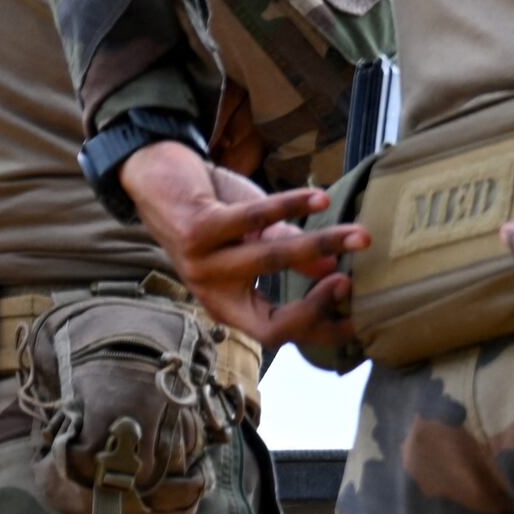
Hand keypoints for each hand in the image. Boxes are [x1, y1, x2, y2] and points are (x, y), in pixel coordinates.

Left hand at [116, 137, 356, 343]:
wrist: (155, 178)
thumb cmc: (210, 212)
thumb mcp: (253, 240)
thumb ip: (289, 254)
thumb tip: (334, 267)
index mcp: (227, 304)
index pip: (277, 335)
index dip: (317, 333)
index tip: (357, 321)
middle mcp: (211, 292)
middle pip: (274, 319)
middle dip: (319, 305)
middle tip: (351, 284)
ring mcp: (200, 264)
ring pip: (271, 261)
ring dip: (320, 245)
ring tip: (358, 236)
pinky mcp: (196, 229)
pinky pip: (255, 219)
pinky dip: (292, 206)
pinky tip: (320, 198)